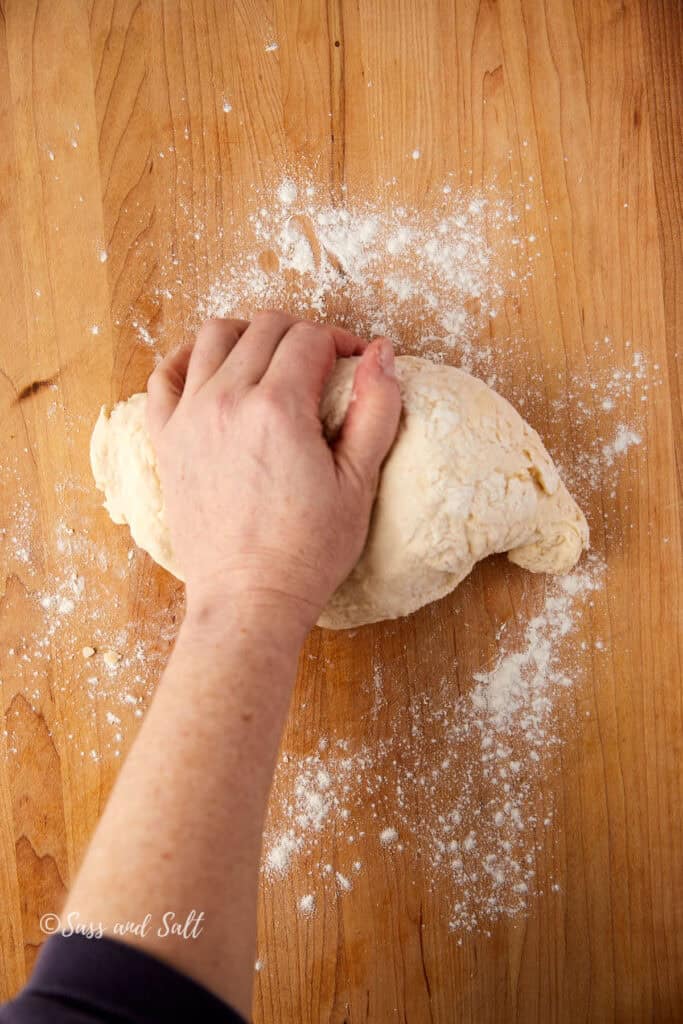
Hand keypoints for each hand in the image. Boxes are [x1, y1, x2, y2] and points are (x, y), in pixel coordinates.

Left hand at [146, 312, 401, 635]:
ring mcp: (189, 417)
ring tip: (271, 361)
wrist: (249, 599)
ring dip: (248, 335)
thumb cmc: (309, 550)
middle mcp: (227, 400)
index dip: (341, 342)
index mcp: (278, 408)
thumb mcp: (359, 482)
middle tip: (321, 365)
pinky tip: (212, 370)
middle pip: (265, 328)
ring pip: (214, 336)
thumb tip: (382, 352)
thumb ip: (375, 409)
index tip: (354, 364)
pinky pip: (166, 375)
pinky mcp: (167, 440)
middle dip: (301, 335)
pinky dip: (189, 359)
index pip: (310, 338)